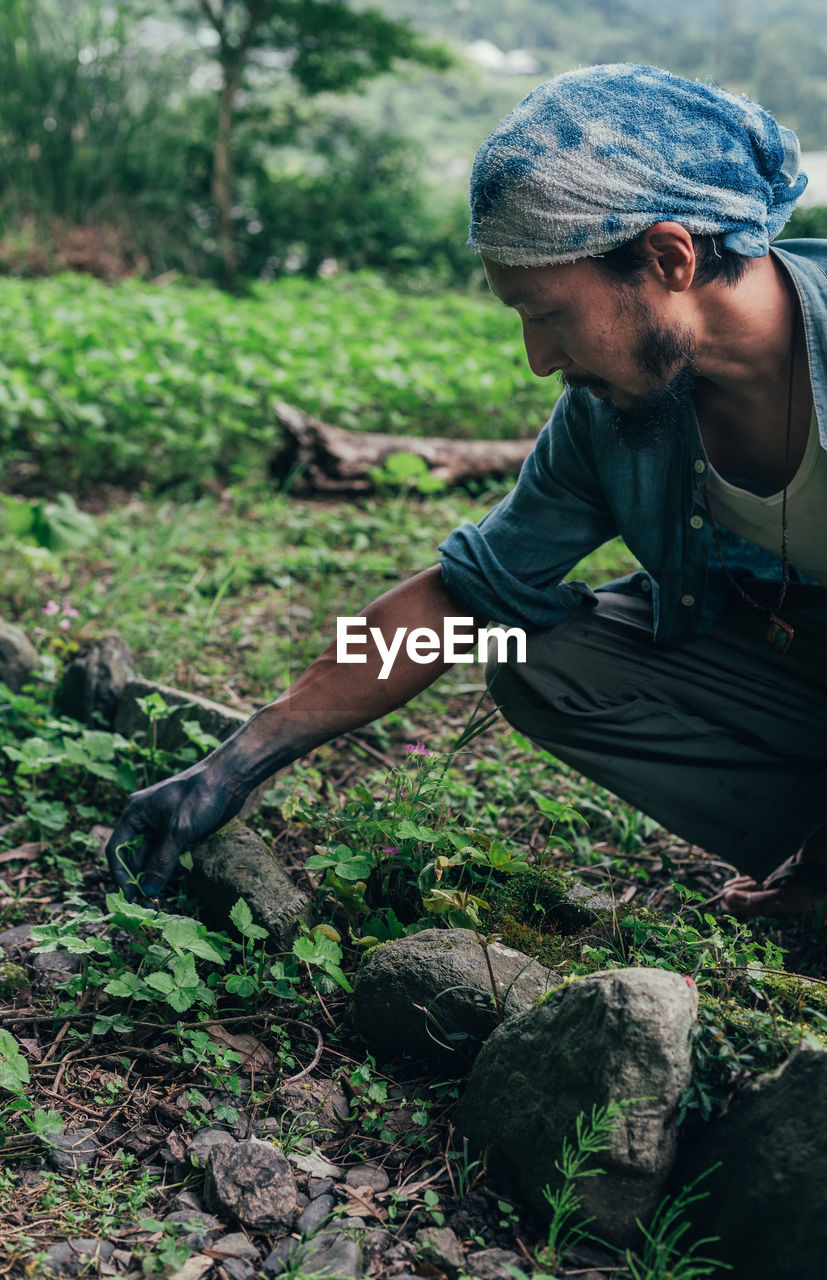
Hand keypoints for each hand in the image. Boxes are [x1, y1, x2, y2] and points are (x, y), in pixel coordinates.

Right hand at [105, 762, 242, 901]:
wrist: (230, 779)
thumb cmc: (200, 796)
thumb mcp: (178, 830)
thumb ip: (162, 861)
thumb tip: (147, 891)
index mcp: (135, 813)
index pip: (116, 849)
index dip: (120, 874)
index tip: (128, 896)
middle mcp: (144, 820)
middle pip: (134, 857)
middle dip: (140, 880)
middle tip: (147, 904)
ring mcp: (161, 826)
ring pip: (152, 858)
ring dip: (157, 875)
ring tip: (163, 894)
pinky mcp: (178, 831)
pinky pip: (168, 855)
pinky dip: (171, 866)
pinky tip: (181, 872)